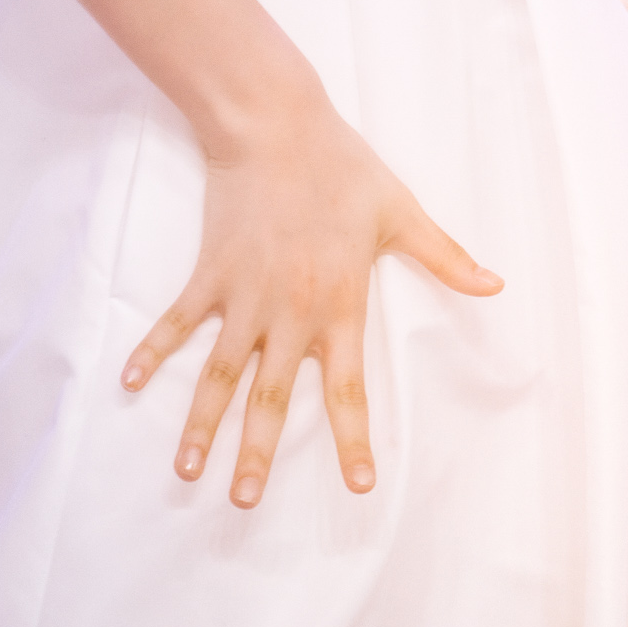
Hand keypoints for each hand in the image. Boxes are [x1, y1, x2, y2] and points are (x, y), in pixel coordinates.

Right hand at [122, 87, 501, 506]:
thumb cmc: (342, 168)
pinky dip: (153, 350)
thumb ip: (445, 257)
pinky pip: (177, 320)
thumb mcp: (401, 211)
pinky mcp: (210, 272)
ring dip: (202, 423)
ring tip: (187, 470)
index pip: (348, 388)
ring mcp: (243, 295)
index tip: (359, 486)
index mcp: (339, 305)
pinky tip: (131, 383)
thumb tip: (496, 285)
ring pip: (220, 372)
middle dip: (256, 453)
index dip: (353, 439)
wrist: (275, 124)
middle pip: (270, 397)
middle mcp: (289, 312)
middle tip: (243, 502)